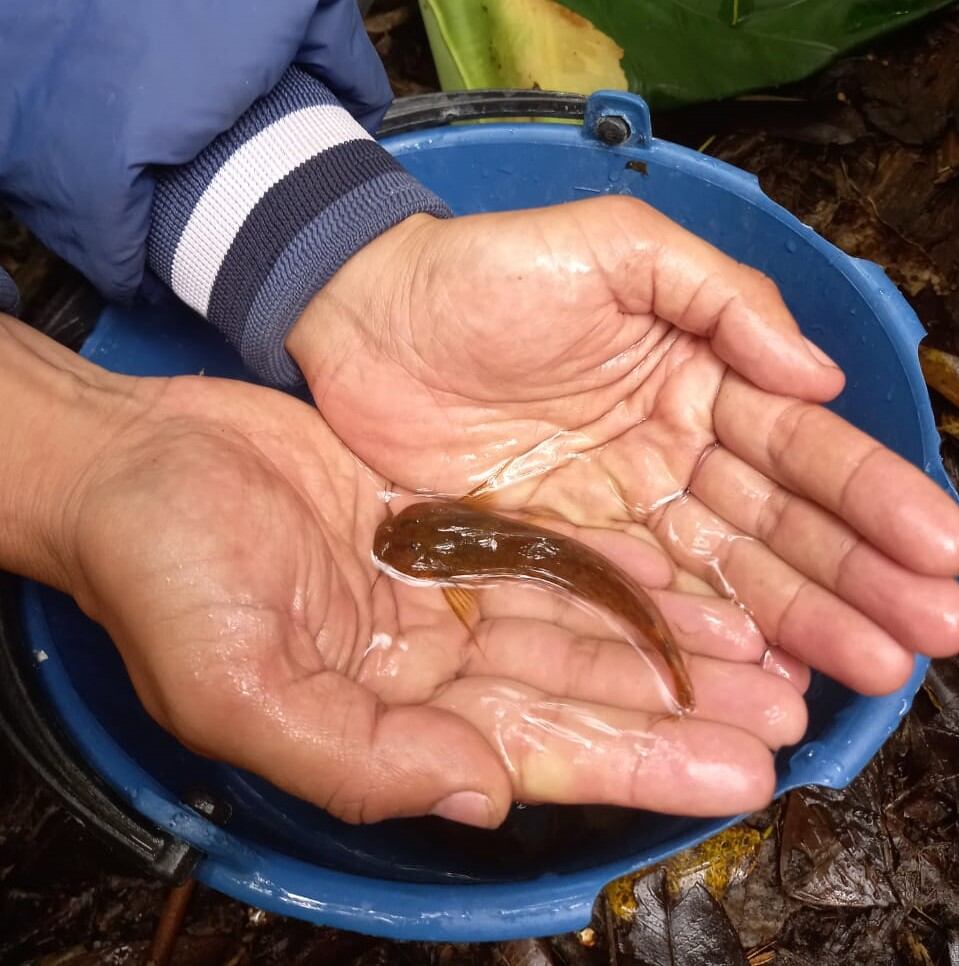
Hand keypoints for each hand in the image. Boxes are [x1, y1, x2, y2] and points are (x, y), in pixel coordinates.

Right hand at [3, 317, 804, 824]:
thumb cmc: (162, 577)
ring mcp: (434, 591)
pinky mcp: (436, 527)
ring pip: (572, 624)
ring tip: (759, 652)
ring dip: (661, 640)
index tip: (734, 772)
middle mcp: (423, 662)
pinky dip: (608, 567)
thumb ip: (359, 760)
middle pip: (575, 691)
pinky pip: (540, 552)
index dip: (637, 763)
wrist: (135, 464)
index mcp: (383, 717)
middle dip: (676, 708)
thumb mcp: (238, 689)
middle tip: (780, 715)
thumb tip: (481, 796)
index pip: (535, 750)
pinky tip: (676, 577)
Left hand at [288, 196, 958, 697]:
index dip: (874, 496)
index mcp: (698, 375)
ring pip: (723, 571)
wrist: (370, 318)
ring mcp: (617, 509)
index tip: (942, 550)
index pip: (801, 445)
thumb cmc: (489, 272)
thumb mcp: (618, 250)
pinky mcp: (559, 549)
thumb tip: (820, 377)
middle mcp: (671, 451)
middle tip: (933, 632)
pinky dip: (702, 637)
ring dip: (800, 620)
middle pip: (778, 522)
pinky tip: (763, 673)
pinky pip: (641, 600)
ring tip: (873, 666)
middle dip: (858, 574)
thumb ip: (724, 299)